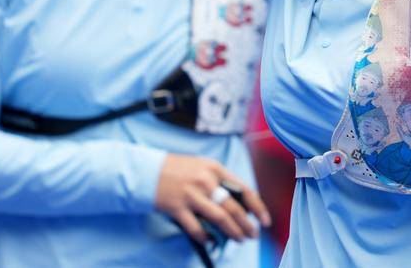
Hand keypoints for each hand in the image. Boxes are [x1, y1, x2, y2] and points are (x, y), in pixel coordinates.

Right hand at [154, 154, 270, 243]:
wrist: (145, 170)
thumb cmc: (177, 170)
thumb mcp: (202, 167)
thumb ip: (219, 181)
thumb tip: (238, 204)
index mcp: (215, 168)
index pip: (243, 190)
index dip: (257, 207)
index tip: (265, 220)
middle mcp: (205, 181)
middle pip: (233, 208)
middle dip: (246, 225)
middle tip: (253, 235)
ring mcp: (191, 195)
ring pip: (219, 218)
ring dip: (232, 232)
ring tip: (239, 239)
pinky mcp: (177, 208)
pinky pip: (195, 227)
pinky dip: (205, 237)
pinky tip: (211, 242)